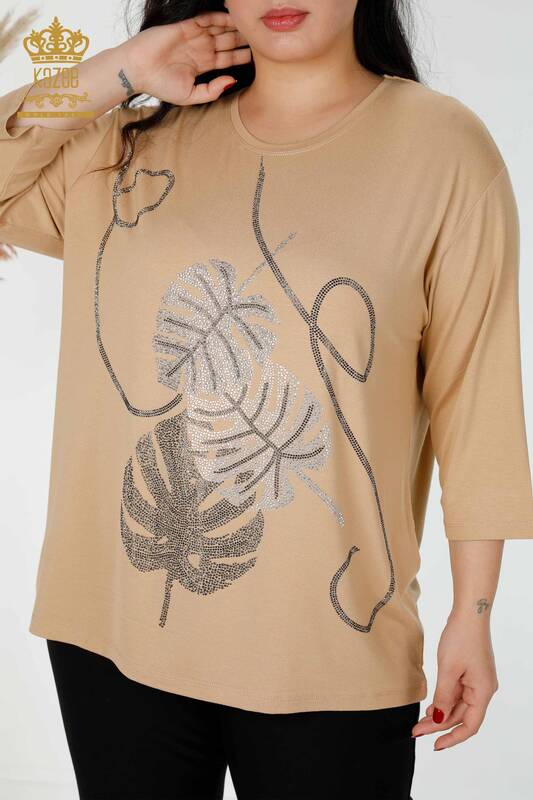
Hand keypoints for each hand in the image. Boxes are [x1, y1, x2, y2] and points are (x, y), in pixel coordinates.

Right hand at [118, 10, 250, 104]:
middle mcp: (201, 48)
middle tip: (260, 37)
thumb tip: (232, 81)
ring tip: (250, 25)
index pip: (228, 58)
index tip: (259, 57)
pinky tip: (233, 17)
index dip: (242, 56)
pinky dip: (220, 17)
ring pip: (220, 28)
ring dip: (235, 26)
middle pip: (228, 41)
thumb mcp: (190, 95)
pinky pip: (207, 19)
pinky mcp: (186, 26)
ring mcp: (194, 36)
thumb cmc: (160, 85)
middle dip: (243, 39)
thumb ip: (212, 91)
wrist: (137, 70)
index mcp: (203, 64)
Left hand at [411, 610, 498, 749]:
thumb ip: (443, 697)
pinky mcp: (470, 672)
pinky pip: (457, 693)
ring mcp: (477, 681)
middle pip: (461, 716)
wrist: (470, 613)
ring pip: (458, 705)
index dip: (453, 738)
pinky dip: (444, 701)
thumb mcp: (448, 670)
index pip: (470, 726)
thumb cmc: (461, 638)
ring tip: (420, 722)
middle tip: (416, 731)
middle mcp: (483, 690)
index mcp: (482, 692)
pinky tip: (431, 706)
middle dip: (439, 726)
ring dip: (440, 714)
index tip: (434, 745)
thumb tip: (439, 720)